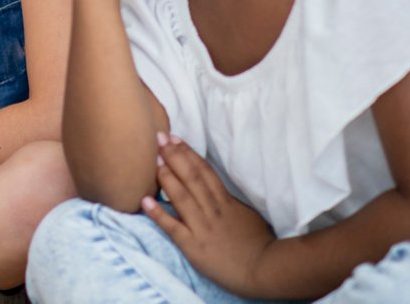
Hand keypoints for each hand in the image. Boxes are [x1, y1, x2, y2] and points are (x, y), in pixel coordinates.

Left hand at [142, 133, 275, 297]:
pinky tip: (145, 201)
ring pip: (181, 196)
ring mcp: (202, 227)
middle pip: (191, 177)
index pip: (204, 171)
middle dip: (174, 156)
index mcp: (226, 201)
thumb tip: (220, 192)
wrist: (264, 270)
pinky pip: (173, 227)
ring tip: (153, 160)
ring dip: (166, 177)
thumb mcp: (248, 215)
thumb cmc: (260, 243)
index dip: (188, 153)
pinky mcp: (193, 246)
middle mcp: (212, 210)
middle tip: (159, 138)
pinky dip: (158, 214)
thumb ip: (232, 203)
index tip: (175, 138)